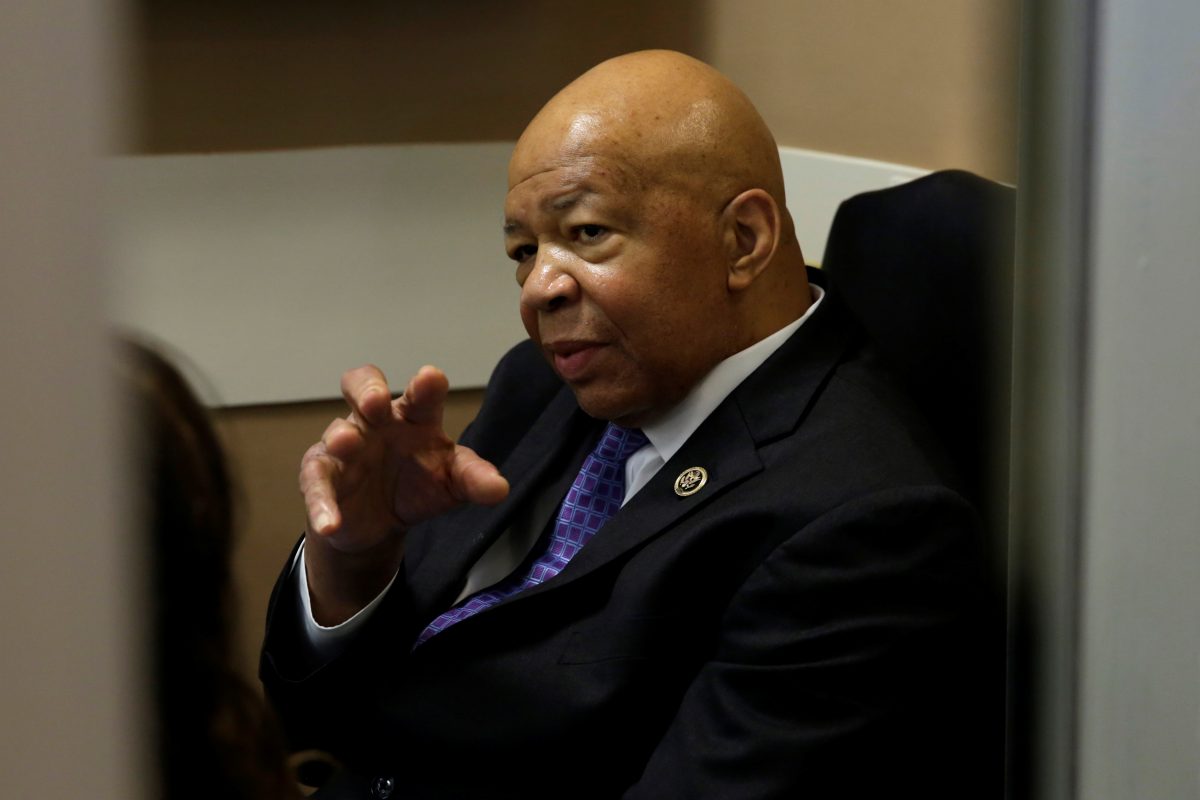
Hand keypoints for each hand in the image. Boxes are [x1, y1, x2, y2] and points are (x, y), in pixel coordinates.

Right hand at [300, 364, 508, 557]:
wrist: (382, 522)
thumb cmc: (420, 483)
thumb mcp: (452, 483)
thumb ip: (474, 479)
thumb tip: (500, 488)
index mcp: (414, 416)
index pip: (420, 394)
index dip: (425, 385)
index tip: (431, 378)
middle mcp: (376, 422)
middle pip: (363, 385)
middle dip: (367, 389)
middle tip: (376, 401)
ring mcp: (345, 445)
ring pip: (336, 432)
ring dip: (341, 437)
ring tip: (346, 443)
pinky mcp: (322, 476)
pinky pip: (317, 484)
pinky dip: (322, 504)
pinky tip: (330, 523)